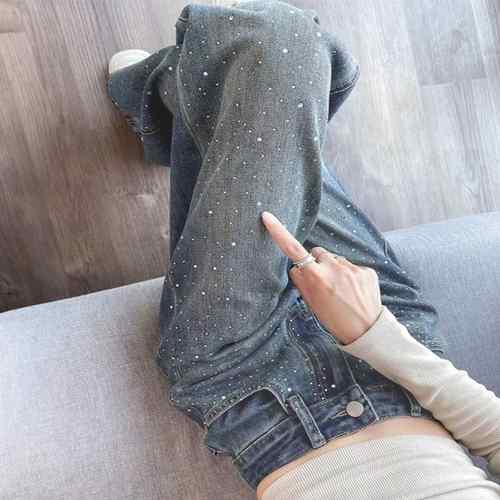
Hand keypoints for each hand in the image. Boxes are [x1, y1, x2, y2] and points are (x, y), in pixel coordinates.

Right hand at [261, 211, 382, 344]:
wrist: (366, 331)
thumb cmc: (334, 319)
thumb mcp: (311, 303)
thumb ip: (301, 281)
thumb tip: (296, 267)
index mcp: (316, 277)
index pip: (293, 250)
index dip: (279, 232)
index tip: (267, 216)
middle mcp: (333, 268)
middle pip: (318, 252)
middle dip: (317, 262)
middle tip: (323, 282)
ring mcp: (352, 268)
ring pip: (336, 259)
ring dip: (335, 269)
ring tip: (341, 289)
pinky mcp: (367, 270)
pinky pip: (353, 266)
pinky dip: (351, 275)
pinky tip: (354, 290)